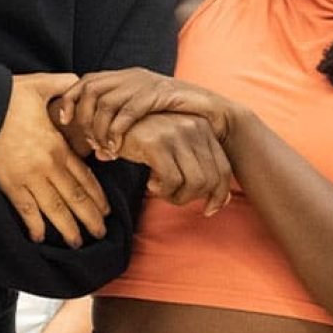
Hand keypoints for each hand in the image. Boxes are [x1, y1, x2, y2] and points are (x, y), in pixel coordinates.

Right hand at [0, 74, 109, 247]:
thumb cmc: (8, 96)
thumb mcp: (41, 85)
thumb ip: (64, 85)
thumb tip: (78, 80)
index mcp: (58, 146)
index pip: (84, 177)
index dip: (97, 196)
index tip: (106, 211)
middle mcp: (47, 166)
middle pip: (74, 198)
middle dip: (89, 218)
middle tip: (100, 234)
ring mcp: (27, 177)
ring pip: (54, 209)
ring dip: (67, 228)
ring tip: (77, 242)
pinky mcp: (8, 183)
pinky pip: (24, 210)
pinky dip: (33, 225)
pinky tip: (39, 238)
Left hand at [57, 68, 237, 155]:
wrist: (213, 114)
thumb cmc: (175, 120)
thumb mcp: (141, 119)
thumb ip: (118, 125)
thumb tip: (91, 146)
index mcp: (125, 77)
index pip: (86, 80)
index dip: (71, 99)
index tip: (64, 121)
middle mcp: (132, 76)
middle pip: (91, 89)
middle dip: (83, 117)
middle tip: (87, 141)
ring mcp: (146, 83)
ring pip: (106, 102)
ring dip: (99, 128)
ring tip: (102, 148)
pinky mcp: (159, 95)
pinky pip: (128, 112)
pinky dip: (117, 132)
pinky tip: (116, 148)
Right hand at [117, 114, 232, 214]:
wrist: (108, 122)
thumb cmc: (143, 139)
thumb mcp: (174, 149)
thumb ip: (197, 168)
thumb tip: (221, 201)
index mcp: (203, 127)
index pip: (224, 168)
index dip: (219, 194)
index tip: (209, 209)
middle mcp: (194, 126)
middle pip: (211, 180)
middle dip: (193, 198)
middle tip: (173, 198)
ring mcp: (176, 132)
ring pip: (194, 183)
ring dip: (177, 197)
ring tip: (161, 191)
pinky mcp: (157, 141)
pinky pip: (172, 181)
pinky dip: (163, 191)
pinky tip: (150, 184)